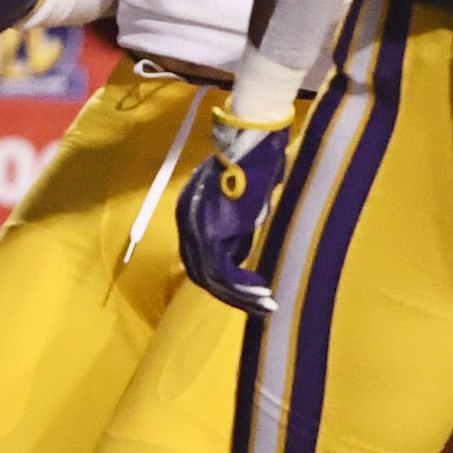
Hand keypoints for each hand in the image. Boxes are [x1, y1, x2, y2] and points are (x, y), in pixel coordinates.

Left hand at [177, 108, 290, 311]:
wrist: (252, 147)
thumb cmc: (252, 168)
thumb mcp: (238, 205)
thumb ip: (234, 230)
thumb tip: (239, 256)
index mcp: (188, 213)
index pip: (197, 258)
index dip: (221, 280)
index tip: (247, 290)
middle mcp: (186, 223)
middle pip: (201, 274)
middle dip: (231, 295)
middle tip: (258, 305)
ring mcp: (195, 230)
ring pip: (212, 279)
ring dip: (241, 296)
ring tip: (266, 304)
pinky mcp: (211, 234)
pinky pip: (224, 273)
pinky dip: (244, 287)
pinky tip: (264, 292)